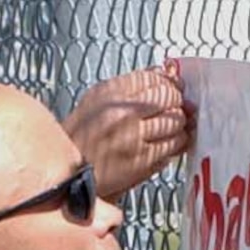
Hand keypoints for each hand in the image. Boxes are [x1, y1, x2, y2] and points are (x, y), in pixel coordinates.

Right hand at [62, 63, 194, 197]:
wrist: (70, 177)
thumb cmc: (81, 140)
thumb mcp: (95, 102)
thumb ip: (127, 86)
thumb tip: (163, 72)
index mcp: (109, 94)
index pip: (152, 78)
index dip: (167, 82)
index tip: (172, 87)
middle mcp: (122, 113)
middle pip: (168, 97)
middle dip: (176, 102)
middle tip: (174, 108)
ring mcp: (134, 137)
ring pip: (175, 121)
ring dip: (179, 124)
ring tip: (171, 127)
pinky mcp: (143, 160)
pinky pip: (174, 145)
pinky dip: (178, 142)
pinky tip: (170, 143)